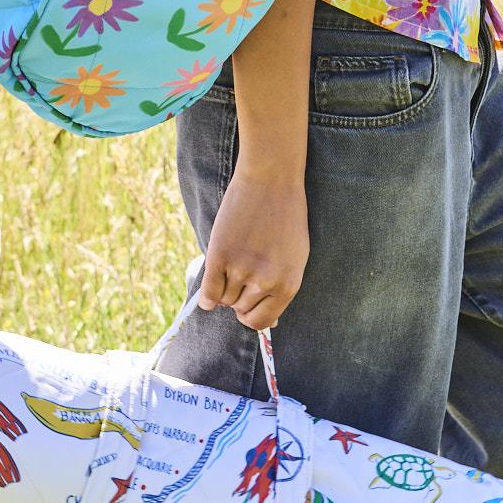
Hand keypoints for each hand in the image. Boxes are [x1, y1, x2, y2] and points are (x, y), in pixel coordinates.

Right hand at [199, 159, 307, 332]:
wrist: (271, 180)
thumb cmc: (286, 217)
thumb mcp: (296, 257)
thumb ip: (282, 289)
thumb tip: (272, 322)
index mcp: (288, 285)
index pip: (262, 321)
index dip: (250, 315)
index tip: (246, 305)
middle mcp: (265, 282)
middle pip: (239, 309)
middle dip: (237, 297)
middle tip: (240, 274)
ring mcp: (241, 269)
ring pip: (223, 299)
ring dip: (224, 288)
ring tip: (232, 266)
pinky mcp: (220, 256)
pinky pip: (208, 291)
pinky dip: (206, 296)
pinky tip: (208, 291)